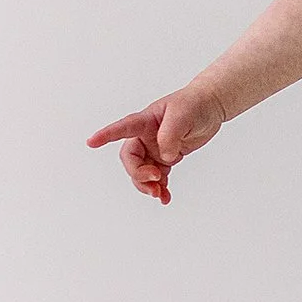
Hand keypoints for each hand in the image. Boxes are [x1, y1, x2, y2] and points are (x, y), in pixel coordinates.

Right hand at [85, 89, 225, 203]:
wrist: (210, 107)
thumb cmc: (194, 104)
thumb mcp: (183, 115)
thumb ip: (170, 135)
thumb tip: (166, 157)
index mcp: (146, 121)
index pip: (123, 128)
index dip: (107, 135)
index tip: (91, 142)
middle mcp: (146, 136)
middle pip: (131, 159)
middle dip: (139, 174)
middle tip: (155, 180)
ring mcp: (155, 148)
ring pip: (142, 172)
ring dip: (147, 185)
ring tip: (160, 194)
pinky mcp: (166, 157)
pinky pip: (158, 177)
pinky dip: (160, 188)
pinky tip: (165, 197)